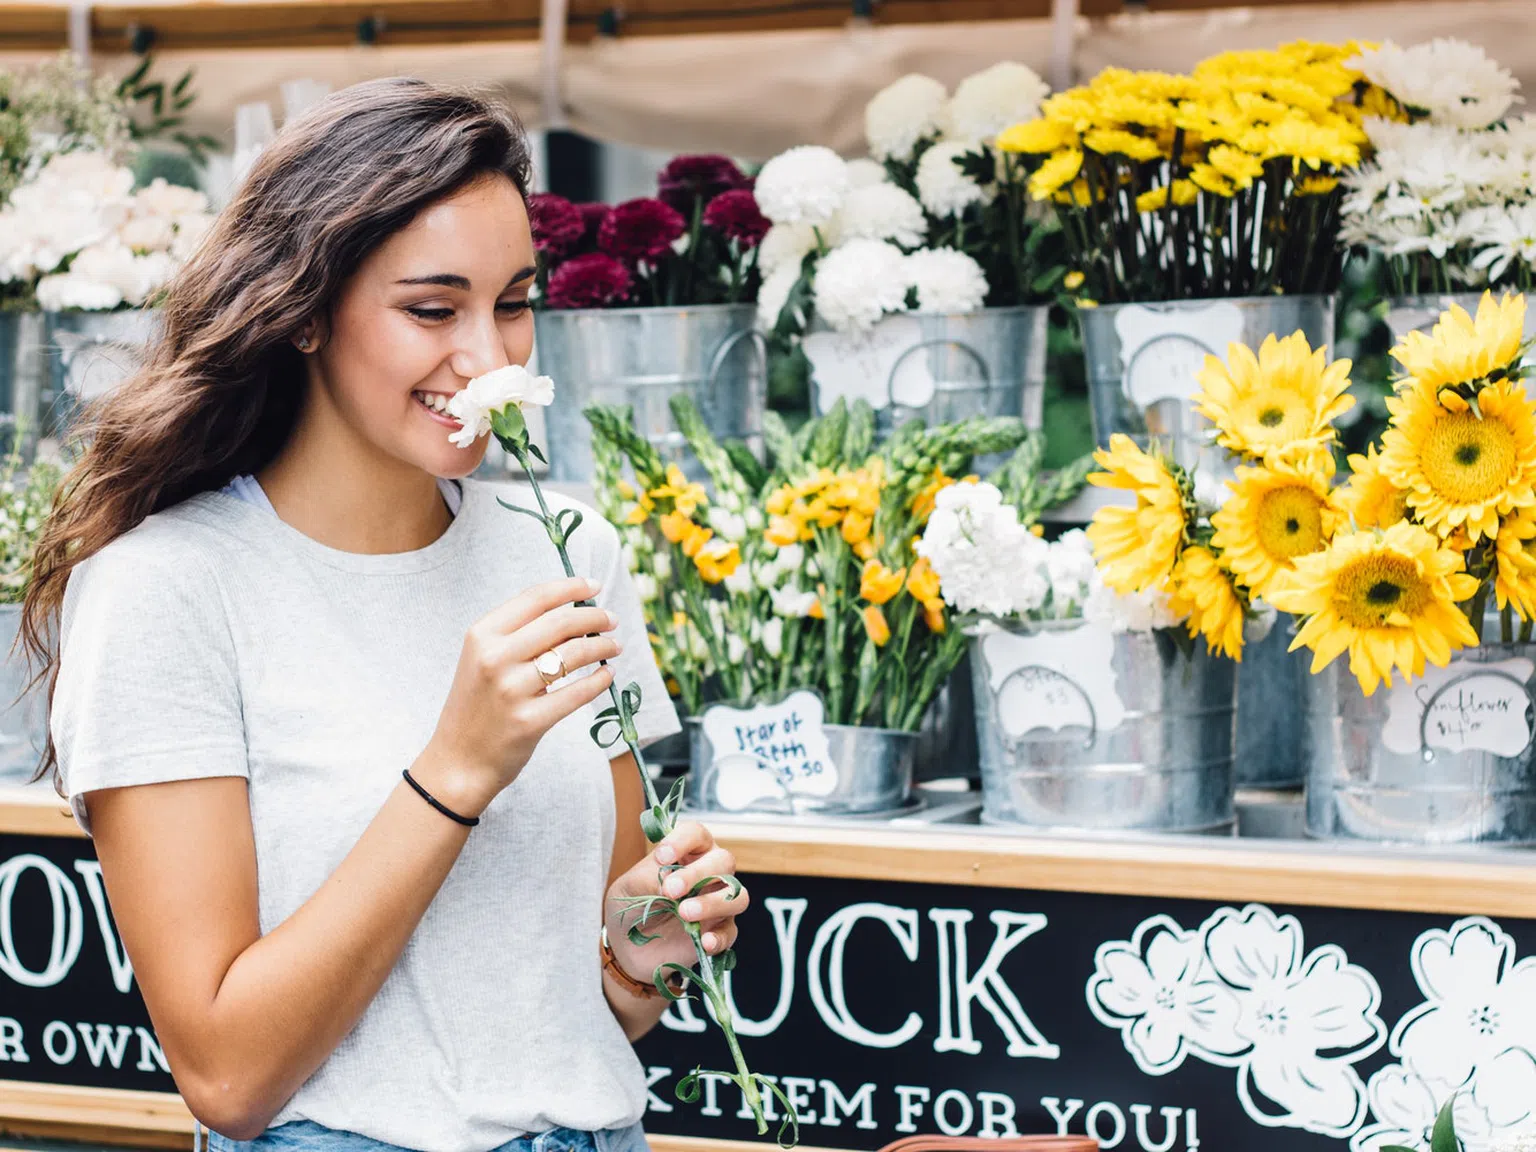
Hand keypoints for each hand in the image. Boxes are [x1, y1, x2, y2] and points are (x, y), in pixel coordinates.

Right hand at [417, 575, 620, 815]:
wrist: (458, 760)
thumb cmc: (478, 704)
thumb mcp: (483, 658)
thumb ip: (519, 633)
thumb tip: (574, 609)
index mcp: (482, 634)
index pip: (536, 598)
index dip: (571, 587)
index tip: (594, 586)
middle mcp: (494, 658)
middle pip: (560, 623)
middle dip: (595, 617)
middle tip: (612, 620)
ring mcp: (511, 690)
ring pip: (574, 654)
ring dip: (602, 646)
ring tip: (614, 646)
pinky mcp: (529, 721)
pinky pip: (577, 693)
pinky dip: (599, 681)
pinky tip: (606, 675)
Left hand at [606, 821, 747, 982]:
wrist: (627, 948)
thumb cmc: (632, 906)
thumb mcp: (630, 888)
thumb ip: (649, 878)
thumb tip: (670, 879)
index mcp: (688, 853)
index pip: (696, 834)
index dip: (683, 841)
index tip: (662, 856)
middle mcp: (709, 873)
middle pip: (724, 861)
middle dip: (699, 873)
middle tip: (670, 890)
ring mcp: (717, 903)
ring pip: (737, 895)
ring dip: (713, 903)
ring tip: (685, 913)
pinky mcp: (719, 932)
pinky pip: (730, 932)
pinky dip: (719, 937)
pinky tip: (703, 941)